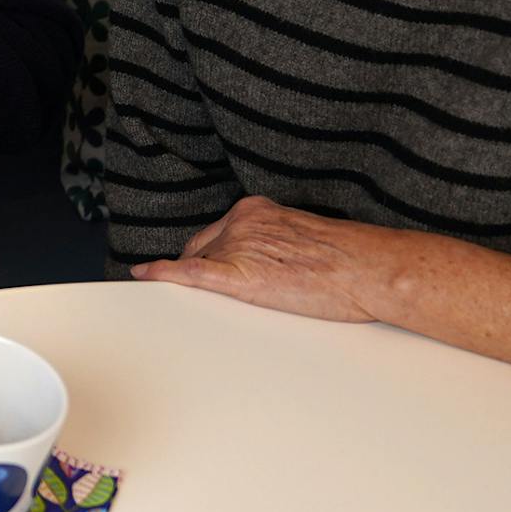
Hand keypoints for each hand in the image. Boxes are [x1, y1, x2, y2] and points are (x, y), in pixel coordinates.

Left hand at [131, 196, 382, 323]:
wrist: (366, 268)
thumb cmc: (350, 260)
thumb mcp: (305, 240)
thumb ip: (275, 244)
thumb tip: (268, 264)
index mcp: (258, 210)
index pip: (216, 233)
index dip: (206, 252)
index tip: (198, 260)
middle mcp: (241, 222)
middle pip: (203, 249)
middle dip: (199, 268)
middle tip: (203, 290)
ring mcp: (237, 245)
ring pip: (200, 265)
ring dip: (198, 281)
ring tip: (198, 301)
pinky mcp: (238, 275)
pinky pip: (190, 273)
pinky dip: (162, 273)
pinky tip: (144, 275)